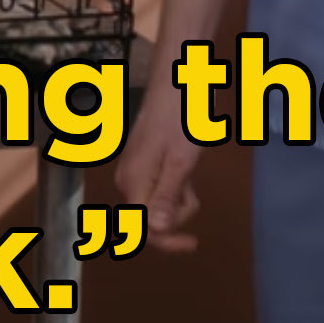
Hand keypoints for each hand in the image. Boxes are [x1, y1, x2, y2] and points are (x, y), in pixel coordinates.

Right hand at [112, 85, 203, 252]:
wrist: (177, 79)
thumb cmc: (182, 118)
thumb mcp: (181, 161)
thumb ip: (167, 197)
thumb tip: (156, 230)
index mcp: (134, 182)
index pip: (143, 229)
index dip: (166, 241)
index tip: (193, 243)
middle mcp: (129, 180)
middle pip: (149, 220)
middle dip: (175, 216)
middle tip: (194, 195)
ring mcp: (136, 170)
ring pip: (158, 205)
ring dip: (179, 200)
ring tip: (191, 174)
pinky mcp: (146, 163)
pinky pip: (161, 189)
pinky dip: (176, 188)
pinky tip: (185, 170)